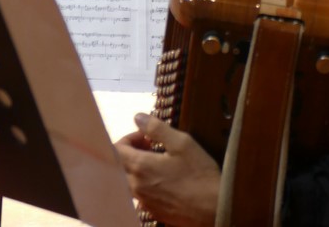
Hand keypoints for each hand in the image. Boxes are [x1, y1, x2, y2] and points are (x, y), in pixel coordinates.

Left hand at [115, 112, 219, 226]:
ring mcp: (142, 201)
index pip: (116, 150)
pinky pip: (137, 194)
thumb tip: (137, 117)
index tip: (146, 137)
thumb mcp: (182, 143)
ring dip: (136, 167)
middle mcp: (135, 186)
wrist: (212, 209)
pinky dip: (143, 182)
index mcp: (140, 166)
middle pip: (118, 166)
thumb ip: (156, 128)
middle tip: (151, 147)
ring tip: (157, 162)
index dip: (128, 138)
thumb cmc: (198, 173)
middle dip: (130, 152)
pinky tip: (163, 179)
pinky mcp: (151, 211)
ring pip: (126, 181)